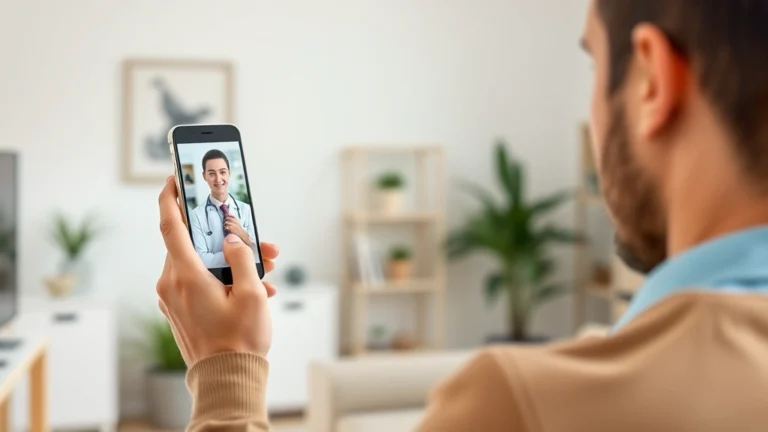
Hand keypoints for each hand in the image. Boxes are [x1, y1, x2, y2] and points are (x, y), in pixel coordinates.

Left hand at [156, 176, 279, 364]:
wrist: (227, 381)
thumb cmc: (240, 342)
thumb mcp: (252, 295)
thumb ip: (242, 258)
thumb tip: (231, 239)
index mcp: (186, 276)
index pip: (171, 225)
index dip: (171, 197)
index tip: (174, 177)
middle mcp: (172, 285)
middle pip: (195, 244)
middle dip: (226, 235)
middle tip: (255, 235)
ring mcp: (174, 299)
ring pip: (201, 262)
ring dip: (230, 259)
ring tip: (266, 269)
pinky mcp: (181, 310)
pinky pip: (200, 281)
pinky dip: (223, 277)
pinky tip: (255, 287)